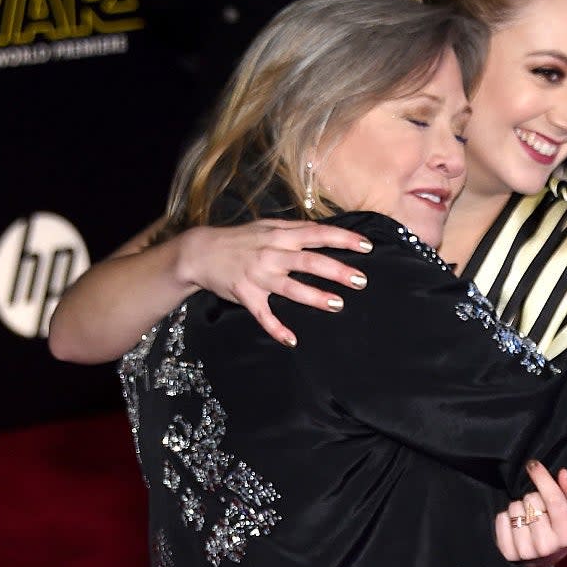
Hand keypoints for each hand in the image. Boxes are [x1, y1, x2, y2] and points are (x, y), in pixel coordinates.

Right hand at [177, 218, 371, 345]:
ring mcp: (259, 276)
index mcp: (281, 235)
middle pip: (310, 261)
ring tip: (338, 304)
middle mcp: (272, 254)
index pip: (319, 234)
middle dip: (337, 271)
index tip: (367, 246)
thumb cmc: (239, 238)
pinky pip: (263, 315)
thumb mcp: (267, 226)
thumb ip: (295, 230)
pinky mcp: (246, 295)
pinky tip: (291, 340)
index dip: (343, 239)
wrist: (200, 252)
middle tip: (361, 280)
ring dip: (315, 297)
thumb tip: (323, 231)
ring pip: (291, 288)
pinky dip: (276, 328)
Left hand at [494, 461, 566, 566]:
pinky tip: (515, 525)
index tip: (533, 464)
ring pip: (514, 508)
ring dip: (519, 507)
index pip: (554, 500)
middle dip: (533, 497)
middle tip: (538, 507)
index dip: (542, 478)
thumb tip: (564, 474)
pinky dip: (505, 517)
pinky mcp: (508, 552)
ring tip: (527, 517)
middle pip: (531, 500)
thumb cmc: (559, 528)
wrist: (544, 559)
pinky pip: (500, 519)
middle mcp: (547, 545)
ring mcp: (526, 551)